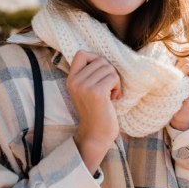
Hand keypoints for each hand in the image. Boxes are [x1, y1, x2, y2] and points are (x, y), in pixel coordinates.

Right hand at [67, 50, 121, 173]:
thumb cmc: (95, 110)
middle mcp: (75, 81)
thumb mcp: (85, 90)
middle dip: (109, 72)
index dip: (94, 59)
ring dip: (114, 80)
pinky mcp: (97, 92)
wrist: (96, 133)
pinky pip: (114, 77)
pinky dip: (117, 87)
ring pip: (109, 68)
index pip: (81, 54)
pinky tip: (113, 98)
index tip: (100, 74)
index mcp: (70, 79)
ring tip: (110, 94)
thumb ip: (88, 74)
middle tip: (108, 88)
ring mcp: (85, 86)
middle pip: (100, 60)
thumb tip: (102, 57)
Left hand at [170, 48, 188, 130]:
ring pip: (186, 58)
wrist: (182, 118)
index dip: (177, 53)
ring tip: (177, 83)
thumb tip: (174, 47)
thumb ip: (178, 65)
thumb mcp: (176, 78)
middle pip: (186, 52)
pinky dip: (181, 72)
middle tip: (174, 78)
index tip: (171, 62)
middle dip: (175, 61)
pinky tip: (181, 83)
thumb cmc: (176, 98)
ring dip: (177, 68)